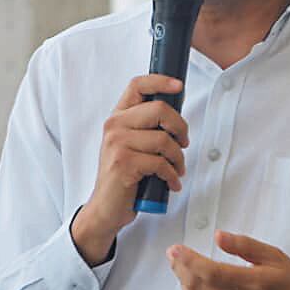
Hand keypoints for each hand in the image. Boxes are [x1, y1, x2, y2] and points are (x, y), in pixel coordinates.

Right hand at [71, 74, 188, 264]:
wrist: (106, 208)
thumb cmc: (124, 177)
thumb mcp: (132, 146)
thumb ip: (147, 128)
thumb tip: (176, 116)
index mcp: (118, 117)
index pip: (137, 85)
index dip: (160, 81)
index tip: (178, 86)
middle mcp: (114, 126)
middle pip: (160, 110)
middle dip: (180, 127)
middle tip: (183, 143)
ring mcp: (117, 144)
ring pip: (164, 139)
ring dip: (178, 158)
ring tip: (176, 169)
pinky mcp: (124, 163)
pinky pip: (161, 163)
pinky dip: (172, 175)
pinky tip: (171, 183)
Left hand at [166, 231, 289, 289]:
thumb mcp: (274, 257)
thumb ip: (244, 245)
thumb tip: (218, 237)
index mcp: (253, 284)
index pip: (209, 273)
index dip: (187, 260)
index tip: (175, 250)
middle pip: (197, 288)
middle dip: (180, 270)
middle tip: (175, 258)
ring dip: (185, 287)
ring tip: (185, 273)